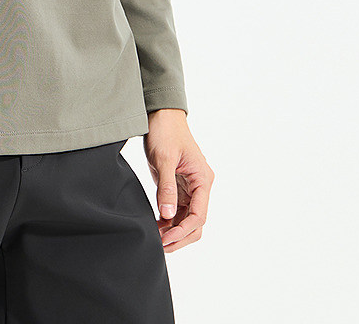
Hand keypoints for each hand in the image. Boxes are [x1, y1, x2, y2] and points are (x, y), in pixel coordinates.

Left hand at [143, 109, 212, 252]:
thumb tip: (168, 215)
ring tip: (155, 237)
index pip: (199, 216)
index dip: (183, 231)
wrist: (160, 114)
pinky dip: (168, 220)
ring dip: (173, 230)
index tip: (165, 239)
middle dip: (179, 236)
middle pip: (195, 222)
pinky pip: (177, 210)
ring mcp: (190, 187)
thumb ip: (167, 188)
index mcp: (202, 179)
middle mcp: (200, 186)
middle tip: (159, 244)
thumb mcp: (164, 159)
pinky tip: (155, 225)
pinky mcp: (179, 186)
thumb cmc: (166, 131)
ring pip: (186, 219)